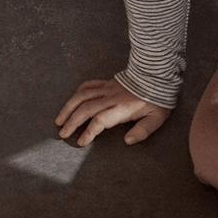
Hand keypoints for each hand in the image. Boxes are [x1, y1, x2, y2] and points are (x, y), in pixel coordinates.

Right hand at [55, 78, 169, 147]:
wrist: (157, 75)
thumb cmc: (158, 99)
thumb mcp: (157, 118)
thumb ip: (143, 131)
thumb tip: (128, 141)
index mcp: (122, 108)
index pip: (100, 120)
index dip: (89, 131)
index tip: (81, 142)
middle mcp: (111, 98)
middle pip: (86, 109)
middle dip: (72, 122)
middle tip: (62, 134)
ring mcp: (107, 89)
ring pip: (82, 96)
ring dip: (68, 108)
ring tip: (59, 120)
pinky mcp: (107, 83)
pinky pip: (88, 85)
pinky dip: (77, 93)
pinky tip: (72, 102)